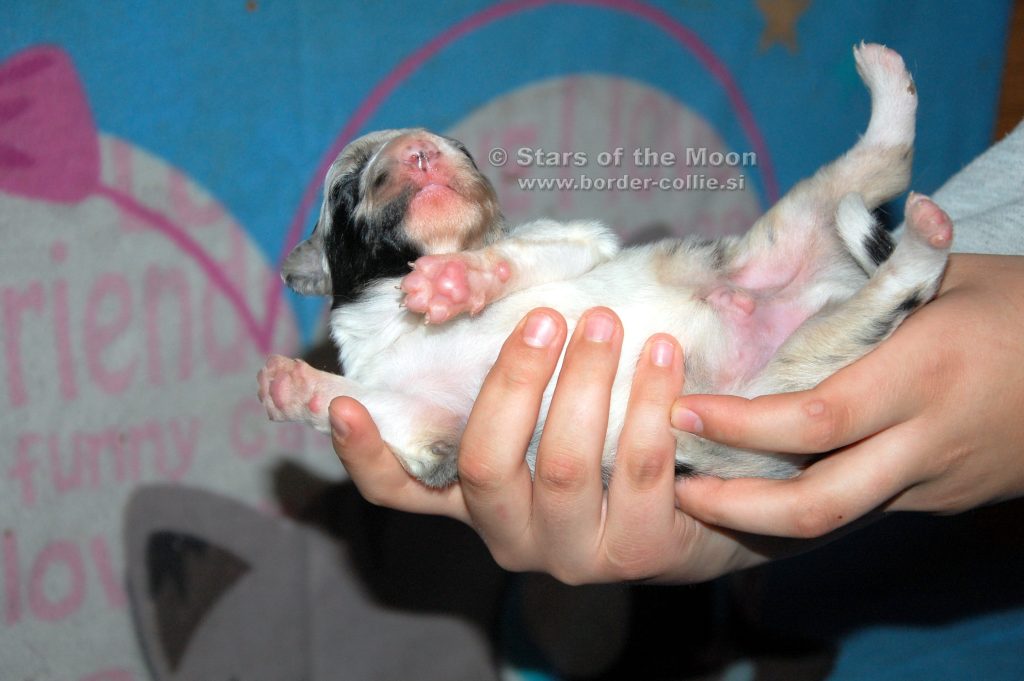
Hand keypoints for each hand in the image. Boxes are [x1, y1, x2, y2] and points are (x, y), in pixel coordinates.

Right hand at [330, 307, 765, 583]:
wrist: (695, 518)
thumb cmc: (608, 451)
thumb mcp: (550, 422)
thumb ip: (518, 388)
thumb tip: (492, 298)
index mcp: (474, 503)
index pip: (400, 493)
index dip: (366, 455)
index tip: (343, 405)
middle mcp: (511, 536)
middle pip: (486, 463)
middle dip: (515, 380)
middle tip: (546, 317)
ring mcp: (572, 553)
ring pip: (563, 464)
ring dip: (584, 381)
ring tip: (605, 322)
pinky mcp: (637, 553)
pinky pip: (638, 468)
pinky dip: (649, 402)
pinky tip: (661, 355)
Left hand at [671, 254, 1023, 537]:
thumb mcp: (961, 275)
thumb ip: (889, 263)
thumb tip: (832, 212)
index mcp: (922, 375)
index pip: (815, 419)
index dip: (741, 425)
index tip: (681, 412)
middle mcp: (923, 441)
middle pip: (818, 504)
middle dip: (738, 508)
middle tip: (676, 487)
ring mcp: (933, 481)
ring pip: (835, 521)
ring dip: (761, 519)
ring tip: (699, 497)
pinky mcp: (937, 498)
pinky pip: (859, 508)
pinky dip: (803, 504)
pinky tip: (760, 487)